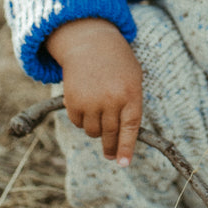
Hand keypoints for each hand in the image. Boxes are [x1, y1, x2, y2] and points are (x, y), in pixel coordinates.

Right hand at [44, 19, 143, 166]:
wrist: (90, 43)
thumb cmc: (117, 63)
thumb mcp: (133, 78)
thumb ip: (131, 105)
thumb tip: (125, 136)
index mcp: (131, 93)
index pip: (130, 128)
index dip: (126, 148)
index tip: (123, 163)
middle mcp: (111, 99)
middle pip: (110, 134)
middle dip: (111, 148)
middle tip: (111, 156)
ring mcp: (91, 100)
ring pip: (93, 131)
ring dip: (96, 129)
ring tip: (99, 114)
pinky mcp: (73, 100)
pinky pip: (77, 122)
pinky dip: (81, 119)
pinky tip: (85, 105)